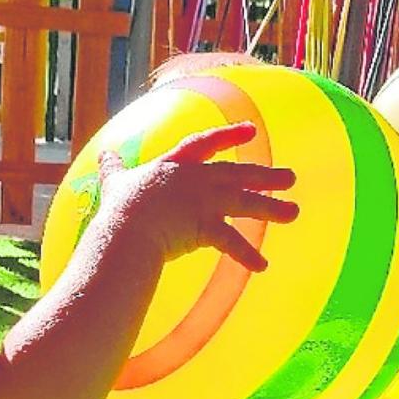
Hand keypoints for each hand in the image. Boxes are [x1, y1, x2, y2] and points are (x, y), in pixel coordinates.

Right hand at [96, 123, 297, 269]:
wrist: (125, 230)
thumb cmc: (119, 208)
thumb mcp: (115, 182)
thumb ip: (114, 168)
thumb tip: (104, 154)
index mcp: (175, 166)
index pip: (206, 145)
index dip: (229, 136)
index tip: (251, 132)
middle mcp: (196, 180)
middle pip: (238, 174)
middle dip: (266, 176)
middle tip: (291, 178)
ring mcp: (203, 202)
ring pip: (245, 203)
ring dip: (272, 208)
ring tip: (294, 212)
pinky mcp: (205, 227)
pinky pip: (232, 243)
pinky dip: (247, 256)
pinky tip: (263, 266)